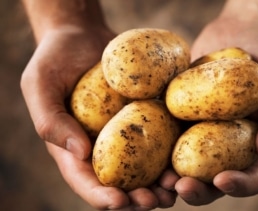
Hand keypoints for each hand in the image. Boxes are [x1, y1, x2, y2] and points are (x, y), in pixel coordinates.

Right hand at [20, 25, 177, 209]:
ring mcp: (128, 133)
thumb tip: (79, 153)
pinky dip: (174, 151)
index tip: (118, 201)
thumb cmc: (55, 59)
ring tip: (176, 188)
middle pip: (121, 182)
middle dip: (137, 198)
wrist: (83, 35)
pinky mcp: (147, 116)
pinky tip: (187, 157)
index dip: (101, 196)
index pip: (86, 181)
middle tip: (155, 201)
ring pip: (146, 167)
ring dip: (161, 183)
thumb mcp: (40, 84)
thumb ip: (51, 120)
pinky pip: (162, 137)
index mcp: (74, 148)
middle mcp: (103, 146)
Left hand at [175, 15, 257, 204]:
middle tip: (181, 187)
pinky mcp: (182, 115)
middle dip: (198, 191)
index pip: (254, 177)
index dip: (240, 186)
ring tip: (160, 178)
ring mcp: (203, 132)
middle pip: (214, 181)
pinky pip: (167, 133)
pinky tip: (144, 145)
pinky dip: (156, 146)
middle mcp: (229, 145)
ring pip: (186, 164)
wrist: (245, 31)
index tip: (222, 180)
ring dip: (172, 177)